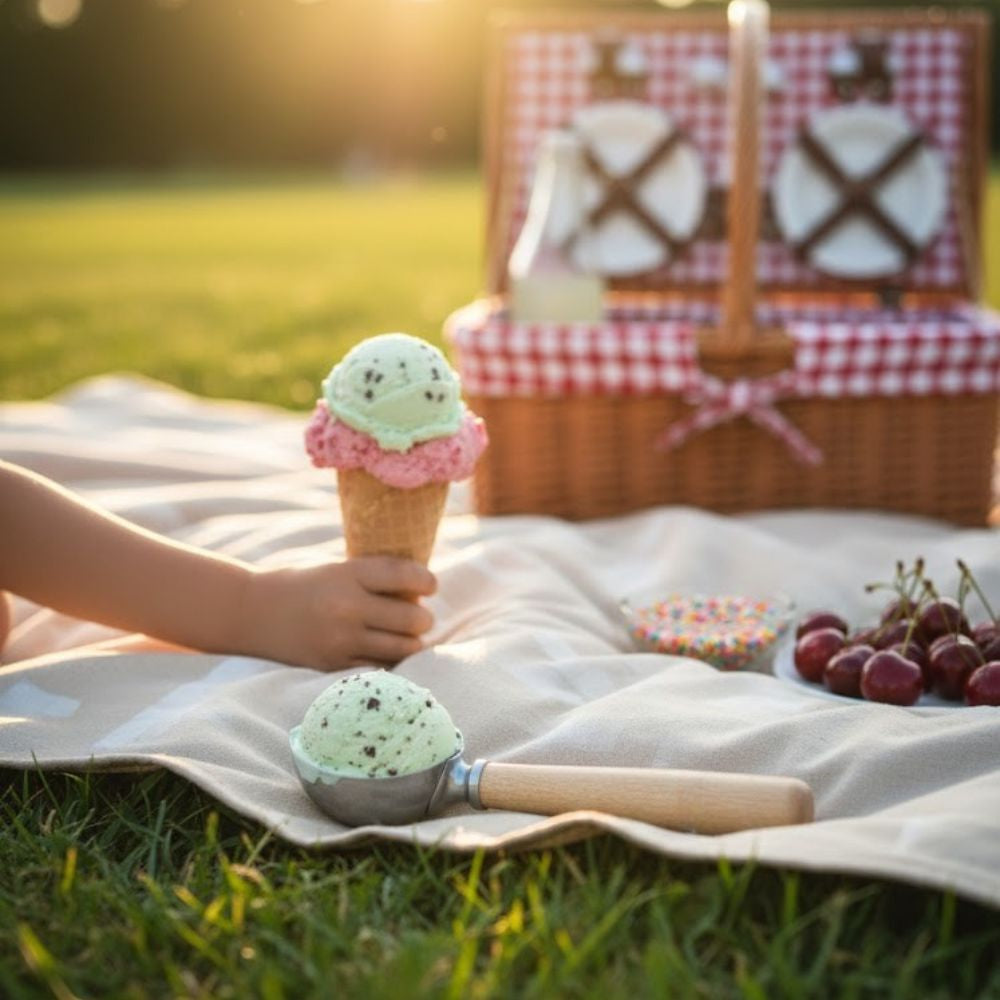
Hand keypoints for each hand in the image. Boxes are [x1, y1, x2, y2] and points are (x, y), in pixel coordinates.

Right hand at [237, 557, 436, 669]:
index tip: (431, 585)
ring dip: (412, 643)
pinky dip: (390, 663)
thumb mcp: (335, 568)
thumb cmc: (300, 584)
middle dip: (424, 618)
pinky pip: (380, 669)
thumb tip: (420, 589)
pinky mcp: (332, 666)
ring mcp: (339, 640)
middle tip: (420, 616)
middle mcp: (346, 607)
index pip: (404, 576)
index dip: (426, 581)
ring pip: (403, 648)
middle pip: (412, 617)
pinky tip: (387, 654)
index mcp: (347, 574)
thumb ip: (372, 577)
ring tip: (408, 637)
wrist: (250, 612)